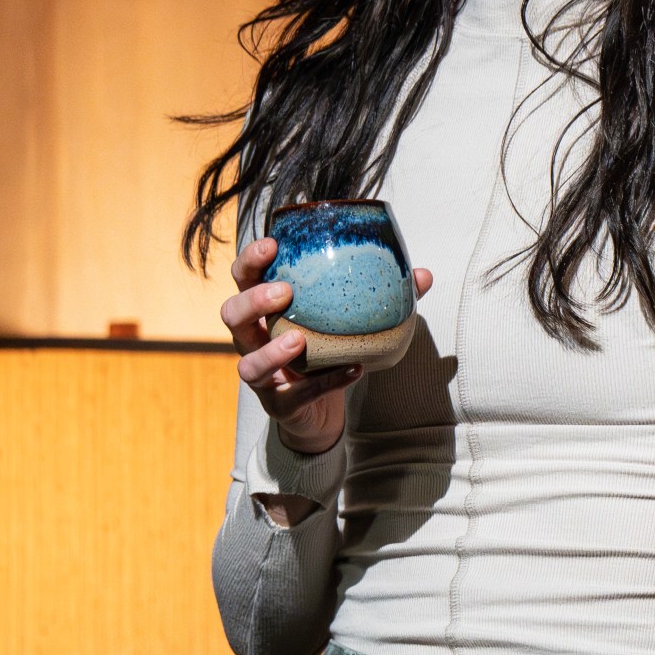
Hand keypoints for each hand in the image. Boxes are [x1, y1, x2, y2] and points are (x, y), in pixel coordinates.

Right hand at [220, 236, 432, 453]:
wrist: (320, 409)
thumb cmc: (328, 348)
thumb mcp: (350, 319)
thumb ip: (382, 296)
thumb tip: (422, 274)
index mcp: (266, 308)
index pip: (244, 277)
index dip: (250, 260)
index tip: (272, 245)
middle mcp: (254, 339)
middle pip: (232, 314)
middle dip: (254, 300)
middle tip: (285, 292)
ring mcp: (262, 375)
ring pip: (248, 363)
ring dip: (271, 350)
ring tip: (299, 341)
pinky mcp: (278, 405)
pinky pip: (295, 396)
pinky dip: (324, 383)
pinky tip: (352, 371)